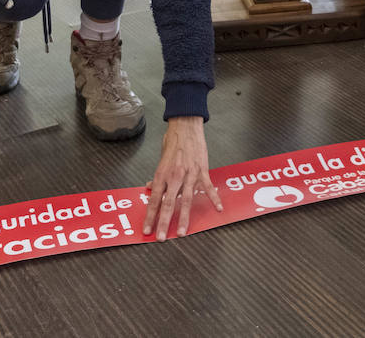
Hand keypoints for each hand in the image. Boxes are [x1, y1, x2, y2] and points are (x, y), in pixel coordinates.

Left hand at [143, 116, 222, 240]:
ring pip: (186, 200)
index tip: (147, 229)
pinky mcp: (202, 171)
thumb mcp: (160, 159)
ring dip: (184, 218)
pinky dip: (213, 199)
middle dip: (164, 222)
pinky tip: (217, 209)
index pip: (154, 199)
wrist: (186, 126)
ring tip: (182, 232)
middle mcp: (175, 176)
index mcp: (162, 174)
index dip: (150, 216)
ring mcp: (190, 174)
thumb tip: (150, 188)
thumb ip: (157, 176)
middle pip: (168, 204)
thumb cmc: (173, 141)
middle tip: (161, 237)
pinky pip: (208, 188)